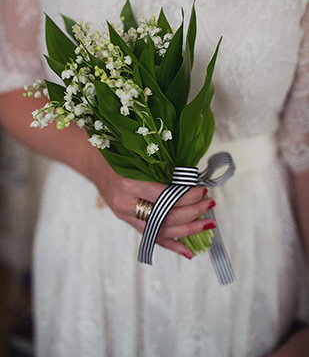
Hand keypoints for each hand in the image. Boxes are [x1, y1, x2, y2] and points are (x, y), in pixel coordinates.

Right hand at [89, 153, 215, 257]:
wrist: (94, 164)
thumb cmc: (117, 156)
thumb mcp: (139, 158)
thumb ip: (162, 171)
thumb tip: (192, 182)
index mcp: (128, 185)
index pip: (164, 197)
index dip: (186, 197)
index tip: (202, 190)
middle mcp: (126, 205)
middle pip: (165, 217)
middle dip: (192, 212)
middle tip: (209, 203)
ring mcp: (125, 216)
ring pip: (161, 231)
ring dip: (188, 229)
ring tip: (207, 224)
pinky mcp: (127, 222)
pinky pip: (152, 237)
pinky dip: (171, 245)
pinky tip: (188, 251)